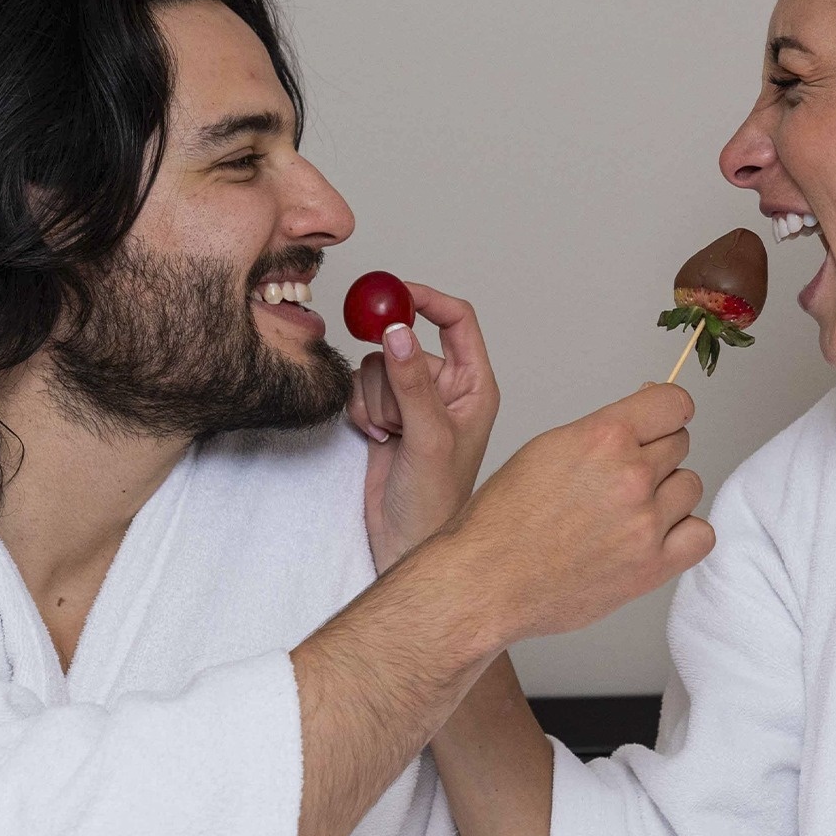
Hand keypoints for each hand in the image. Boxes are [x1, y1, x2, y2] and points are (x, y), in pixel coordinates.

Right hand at [348, 283, 498, 572]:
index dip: (426, 300)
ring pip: (377, 365)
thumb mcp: (428, 438)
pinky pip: (361, 385)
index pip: (457, 321)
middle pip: (404, 342)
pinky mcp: (386, 412)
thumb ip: (412, 383)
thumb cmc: (436, 502)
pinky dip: (361, 409)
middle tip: (398, 416)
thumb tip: (398, 331)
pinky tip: (377, 439)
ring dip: (374, 400)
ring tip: (392, 436)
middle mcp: (446, 387)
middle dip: (390, 377)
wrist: (405, 541)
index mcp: (475, 385)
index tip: (391, 294)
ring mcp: (414, 400)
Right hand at [430, 384, 712, 641]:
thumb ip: (601, 432)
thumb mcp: (546, 449)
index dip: (664, 411)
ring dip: (667, 494)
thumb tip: (643, 415)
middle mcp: (630, 475)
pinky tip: (654, 537)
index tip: (658, 422)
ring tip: (629, 510)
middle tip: (621, 477)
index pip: (674, 404)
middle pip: (679, 444)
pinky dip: (683, 534)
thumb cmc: (502, 521)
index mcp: (603, 437)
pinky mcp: (652, 566)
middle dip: (655, 454)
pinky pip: (701, 536)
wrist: (486, 582)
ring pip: (690, 486)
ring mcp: (645, 522)